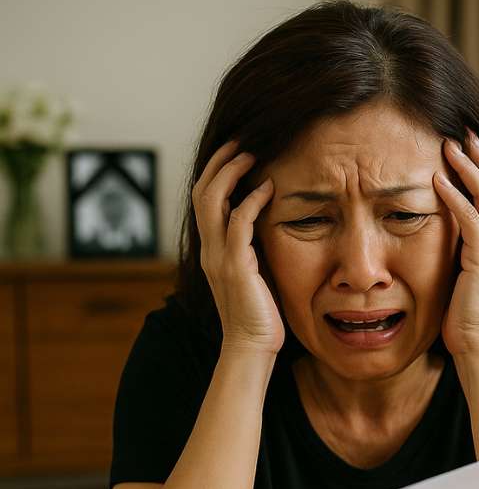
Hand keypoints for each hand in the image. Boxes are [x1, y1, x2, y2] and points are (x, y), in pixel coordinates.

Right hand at [192, 140, 283, 355]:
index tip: (237, 151)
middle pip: (201, 192)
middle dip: (220, 162)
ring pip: (212, 201)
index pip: (204, 200)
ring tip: (251, 154)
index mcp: (212, 250)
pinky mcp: (235, 267)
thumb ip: (253, 250)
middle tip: (242, 141)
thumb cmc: (260, 315)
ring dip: (231, 173)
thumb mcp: (254, 274)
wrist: (251, 347)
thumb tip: (267, 226)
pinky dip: (250, 202)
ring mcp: (219, 257)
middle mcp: (210, 249)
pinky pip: (237, 224)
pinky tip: (267, 189)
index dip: (216, 172)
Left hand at [434, 131, 478, 360]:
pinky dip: (455, 197)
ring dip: (467, 168)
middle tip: (462, 132)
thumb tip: (437, 234)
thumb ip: (457, 252)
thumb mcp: (459, 276)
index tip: (466, 145)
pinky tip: (437, 180)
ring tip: (449, 146)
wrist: (478, 346)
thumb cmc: (464, 318)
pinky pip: (471, 220)